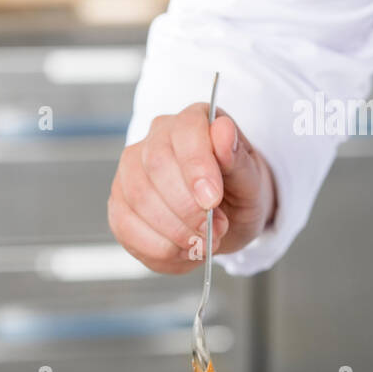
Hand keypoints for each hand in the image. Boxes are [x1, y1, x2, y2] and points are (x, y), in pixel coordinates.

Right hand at [108, 103, 276, 272]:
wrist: (229, 218)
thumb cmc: (240, 193)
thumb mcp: (252, 181)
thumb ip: (238, 159)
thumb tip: (223, 131)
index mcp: (194, 121)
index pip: (185, 132)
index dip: (196, 167)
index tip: (212, 200)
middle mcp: (157, 138)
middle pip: (156, 167)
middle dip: (188, 209)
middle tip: (214, 230)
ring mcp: (131, 170)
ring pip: (139, 199)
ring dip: (175, 232)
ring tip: (203, 241)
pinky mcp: (120, 203)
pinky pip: (125, 227)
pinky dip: (158, 248)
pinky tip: (182, 250)